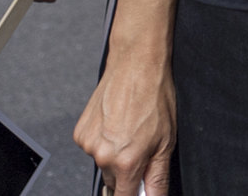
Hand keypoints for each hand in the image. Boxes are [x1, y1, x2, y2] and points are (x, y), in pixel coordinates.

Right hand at [74, 51, 174, 195]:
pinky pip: (94, 147)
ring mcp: (88, 144)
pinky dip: (104, 142)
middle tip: (141, 151)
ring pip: (103, 164)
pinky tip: (117, 124)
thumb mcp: (167, 141)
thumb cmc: (155, 97)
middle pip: (114, 182)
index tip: (139, 191)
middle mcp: (103, 156)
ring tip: (130, 131)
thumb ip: (158, 177)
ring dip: (115, 157)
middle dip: (127, 175)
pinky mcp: (80, 133)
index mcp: (126, 161)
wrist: (136, 65)